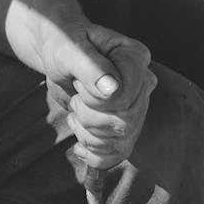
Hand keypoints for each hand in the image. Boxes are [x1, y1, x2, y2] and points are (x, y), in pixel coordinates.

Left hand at [41, 19, 156, 169]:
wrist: (60, 58)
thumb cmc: (64, 46)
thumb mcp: (70, 51)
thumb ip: (91, 67)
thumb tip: (113, 89)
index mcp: (136, 58)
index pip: (126, 97)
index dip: (96, 100)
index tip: (79, 84)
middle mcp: (143, 85)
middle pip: (125, 123)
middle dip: (89, 118)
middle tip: (76, 99)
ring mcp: (136, 109)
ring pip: (119, 143)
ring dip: (86, 135)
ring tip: (77, 111)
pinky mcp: (123, 129)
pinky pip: (116, 157)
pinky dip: (93, 156)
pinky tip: (79, 144)